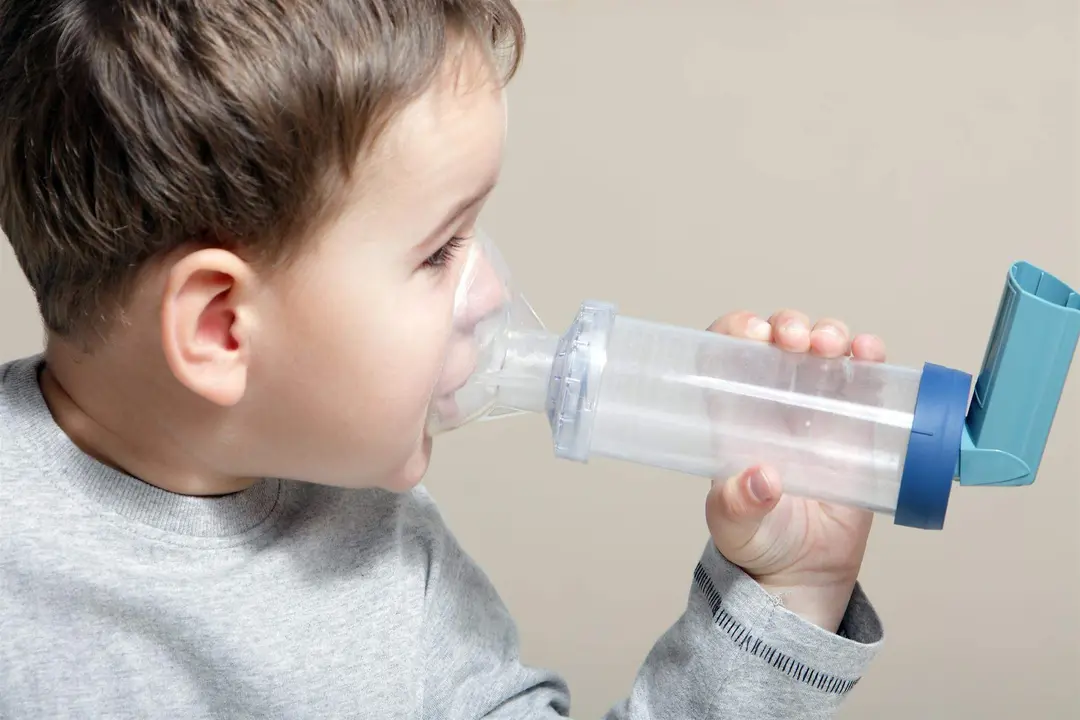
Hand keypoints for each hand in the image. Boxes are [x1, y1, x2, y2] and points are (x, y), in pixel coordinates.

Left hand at [703, 309, 886, 633]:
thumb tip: (762, 479)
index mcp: (735, 414)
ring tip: (829, 345)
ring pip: (823, 348)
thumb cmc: (757, 540)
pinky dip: (869, 355)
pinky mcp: (857, 423)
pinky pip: (865, 377)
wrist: (805, 572)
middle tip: (793, 339)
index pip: (726, 353)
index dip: (735, 330)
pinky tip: (868, 353)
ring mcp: (818, 408)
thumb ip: (740, 505)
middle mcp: (774, 401)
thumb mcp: (734, 524)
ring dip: (828, 332)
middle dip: (788, 325)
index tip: (751, 332)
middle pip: (779, 340)